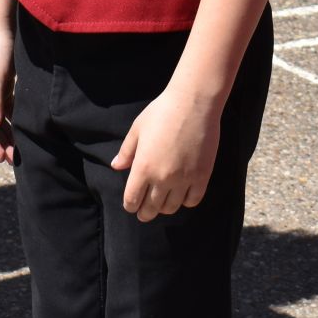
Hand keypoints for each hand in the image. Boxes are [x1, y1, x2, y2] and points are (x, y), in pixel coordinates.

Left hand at [111, 85, 222, 220]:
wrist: (193, 103)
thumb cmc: (161, 112)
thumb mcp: (137, 130)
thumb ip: (126, 151)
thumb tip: (116, 166)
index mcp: (143, 167)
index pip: (132, 199)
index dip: (130, 206)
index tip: (131, 206)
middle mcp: (162, 178)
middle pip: (151, 209)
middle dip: (145, 213)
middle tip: (144, 213)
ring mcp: (183, 179)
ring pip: (171, 207)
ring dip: (164, 208)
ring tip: (162, 204)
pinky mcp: (201, 176)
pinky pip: (192, 200)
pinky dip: (186, 202)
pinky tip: (182, 196)